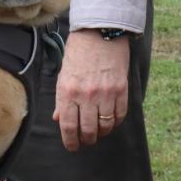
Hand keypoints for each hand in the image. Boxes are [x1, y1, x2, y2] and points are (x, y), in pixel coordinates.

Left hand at [53, 30, 129, 151]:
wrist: (99, 33)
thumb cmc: (78, 52)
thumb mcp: (63, 74)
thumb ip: (62, 99)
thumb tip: (59, 119)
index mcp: (67, 91)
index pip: (68, 126)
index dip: (70, 141)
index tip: (72, 147)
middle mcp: (86, 95)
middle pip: (87, 130)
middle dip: (86, 140)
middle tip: (85, 141)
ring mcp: (105, 94)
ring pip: (104, 126)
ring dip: (101, 134)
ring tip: (97, 132)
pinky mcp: (121, 90)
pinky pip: (119, 116)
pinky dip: (114, 123)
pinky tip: (110, 121)